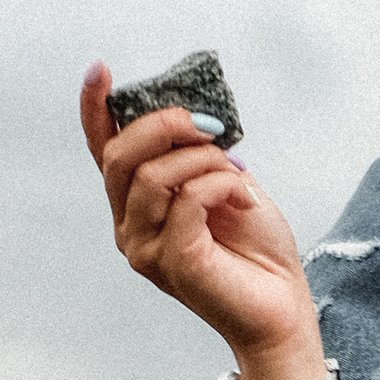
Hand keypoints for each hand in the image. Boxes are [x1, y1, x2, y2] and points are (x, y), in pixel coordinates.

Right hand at [81, 61, 319, 379]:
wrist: (283, 309)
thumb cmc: (258, 252)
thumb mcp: (227, 186)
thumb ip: (199, 157)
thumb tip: (191, 119)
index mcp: (138, 205)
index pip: (104, 151)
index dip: (96, 109)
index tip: (101, 70)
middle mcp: (130, 226)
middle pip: (121, 155)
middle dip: (165, 125)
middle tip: (210, 126)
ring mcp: (145, 247)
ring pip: (153, 174)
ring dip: (204, 160)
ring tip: (238, 174)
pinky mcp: (172, 261)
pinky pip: (187, 198)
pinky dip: (220, 184)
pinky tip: (245, 198)